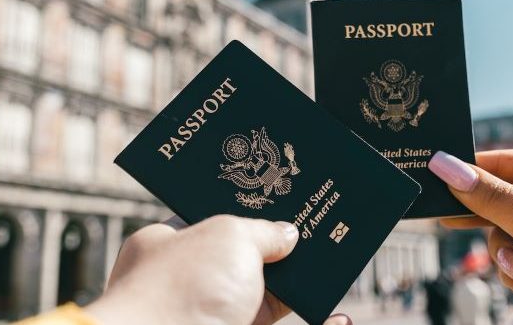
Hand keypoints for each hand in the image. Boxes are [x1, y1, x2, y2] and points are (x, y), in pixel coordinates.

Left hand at [86, 215, 351, 324]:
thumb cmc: (183, 289)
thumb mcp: (228, 235)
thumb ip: (263, 229)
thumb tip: (288, 235)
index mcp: (172, 244)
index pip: (215, 217)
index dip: (251, 208)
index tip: (285, 200)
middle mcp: (192, 281)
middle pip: (248, 257)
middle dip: (282, 247)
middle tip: (320, 228)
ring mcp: (216, 314)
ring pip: (269, 295)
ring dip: (302, 284)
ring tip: (338, 260)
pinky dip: (319, 323)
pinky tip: (340, 317)